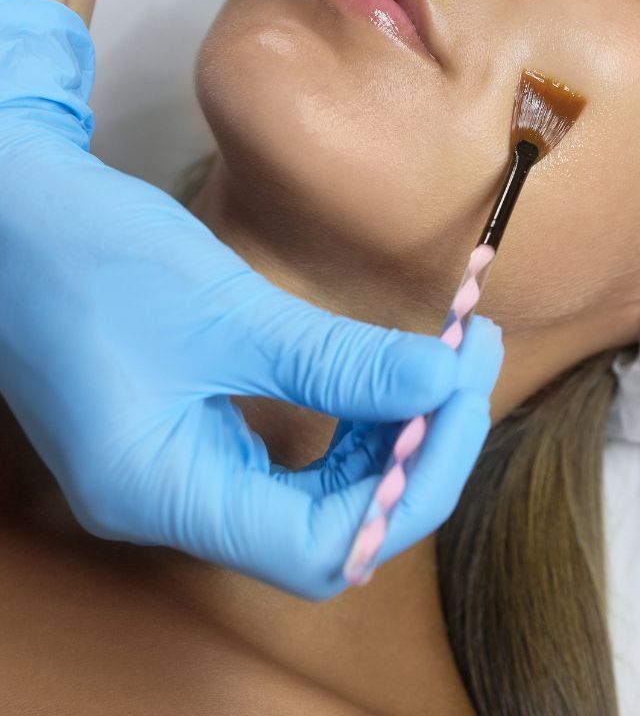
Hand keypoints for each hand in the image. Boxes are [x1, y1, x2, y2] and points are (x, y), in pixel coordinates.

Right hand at [0, 0, 502, 598]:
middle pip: (330, 529)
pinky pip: (295, 459)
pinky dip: (354, 419)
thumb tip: (445, 384)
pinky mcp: (194, 432)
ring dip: (393, 436)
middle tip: (471, 366)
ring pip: (320, 498)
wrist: (12, 213)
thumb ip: (338, 361)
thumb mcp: (226, 309)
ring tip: (446, 362)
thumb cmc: (90, 255)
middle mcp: (174, 501)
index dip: (411, 485)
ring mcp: (183, 471)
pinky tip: (387, 374)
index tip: (463, 397)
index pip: (322, 550)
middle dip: (417, 455)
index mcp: (164, 492)